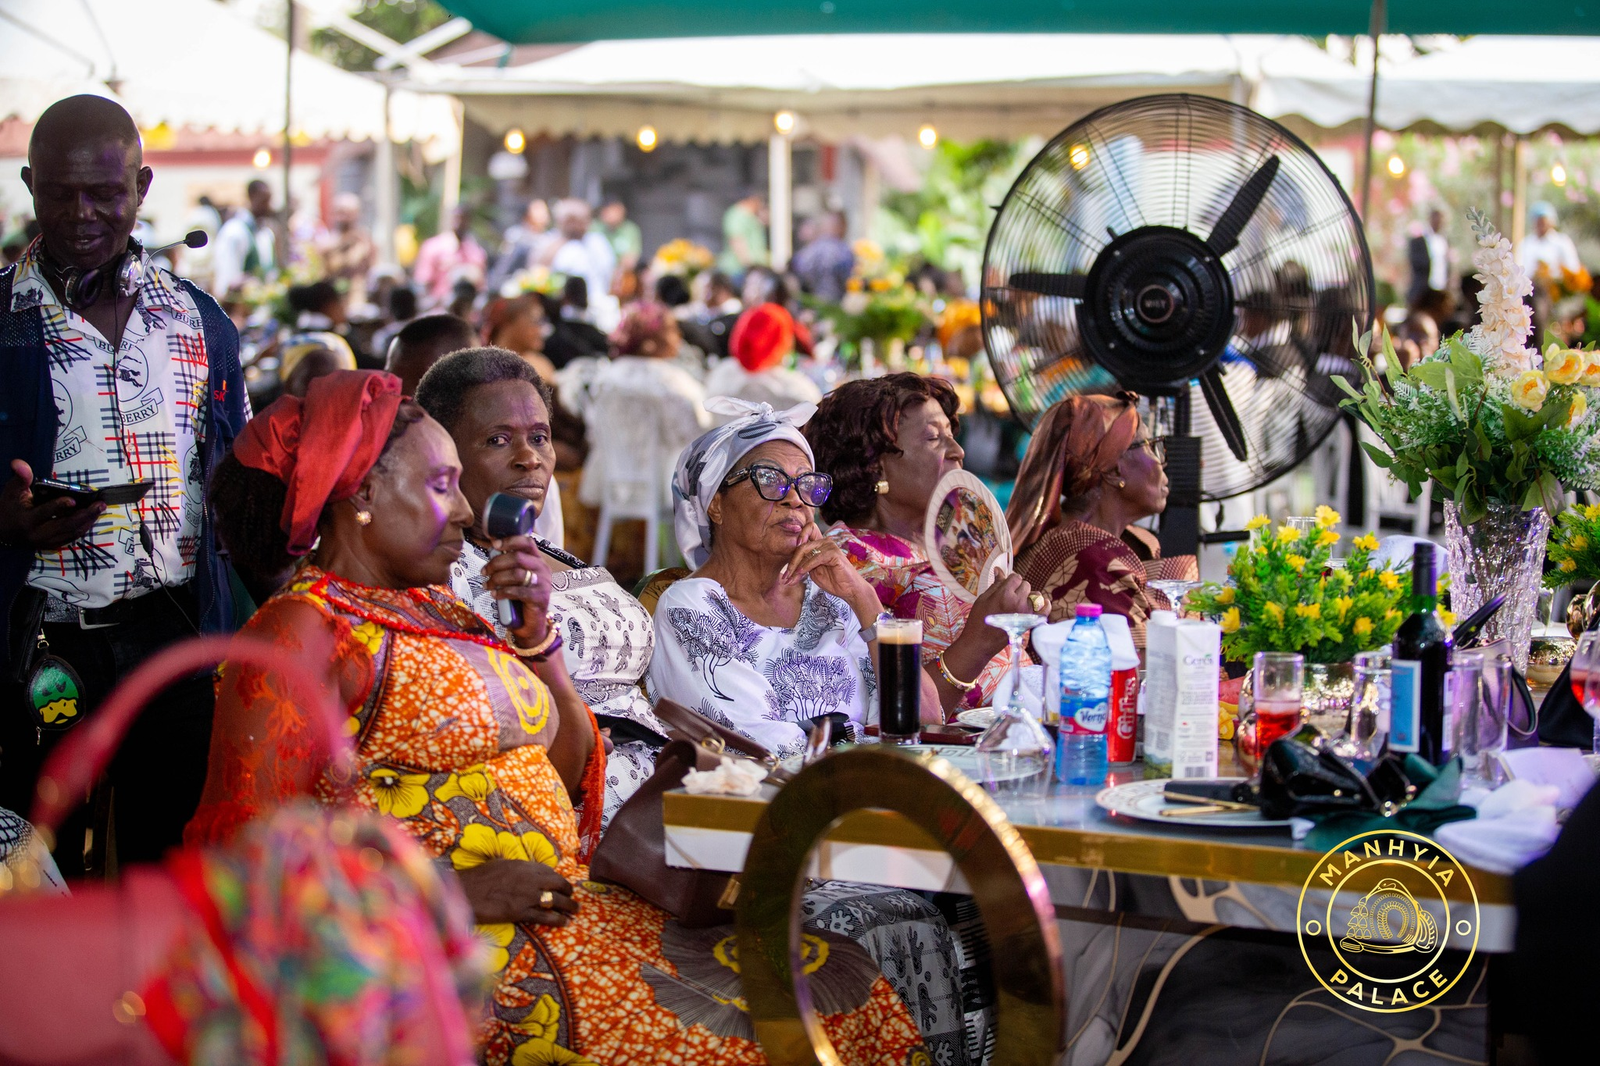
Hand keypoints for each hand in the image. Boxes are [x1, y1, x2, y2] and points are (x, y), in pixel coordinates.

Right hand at [0, 460, 103, 550]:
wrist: (2, 531)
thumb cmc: (9, 507)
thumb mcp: (12, 491)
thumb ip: (20, 477)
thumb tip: (19, 463)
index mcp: (27, 520)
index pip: (45, 513)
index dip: (59, 506)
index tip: (73, 500)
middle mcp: (37, 534)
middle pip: (65, 525)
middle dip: (85, 515)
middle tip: (100, 504)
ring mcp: (46, 542)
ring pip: (72, 532)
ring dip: (88, 521)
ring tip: (99, 508)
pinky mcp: (52, 545)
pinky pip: (72, 537)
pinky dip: (83, 527)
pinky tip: (92, 517)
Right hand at [455, 858, 577, 926]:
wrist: (465, 892)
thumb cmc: (476, 878)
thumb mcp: (498, 864)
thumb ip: (513, 867)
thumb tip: (519, 869)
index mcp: (523, 865)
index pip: (548, 870)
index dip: (557, 878)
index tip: (561, 884)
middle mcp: (529, 879)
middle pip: (557, 884)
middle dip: (567, 891)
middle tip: (572, 897)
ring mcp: (527, 896)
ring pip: (556, 900)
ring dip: (568, 906)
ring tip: (575, 910)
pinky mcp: (521, 912)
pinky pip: (545, 917)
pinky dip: (557, 920)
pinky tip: (564, 922)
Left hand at [483, 534, 553, 646]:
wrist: (532, 623)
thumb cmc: (521, 598)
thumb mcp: (516, 578)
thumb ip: (509, 565)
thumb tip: (492, 551)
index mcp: (538, 561)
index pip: (527, 542)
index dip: (510, 541)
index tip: (494, 544)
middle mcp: (542, 569)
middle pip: (518, 557)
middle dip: (496, 563)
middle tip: (484, 571)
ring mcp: (543, 584)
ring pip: (516, 573)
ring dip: (497, 578)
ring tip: (487, 585)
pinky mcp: (539, 598)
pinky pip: (517, 591)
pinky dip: (502, 592)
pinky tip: (495, 595)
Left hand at [781, 524, 878, 623]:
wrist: (848, 590)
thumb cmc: (833, 581)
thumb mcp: (813, 572)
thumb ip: (802, 566)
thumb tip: (787, 571)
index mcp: (820, 544)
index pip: (806, 532)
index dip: (797, 538)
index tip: (789, 556)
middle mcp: (825, 542)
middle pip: (802, 545)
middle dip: (791, 562)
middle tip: (785, 576)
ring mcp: (830, 546)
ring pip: (806, 551)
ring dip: (796, 566)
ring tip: (791, 578)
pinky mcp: (834, 553)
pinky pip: (815, 558)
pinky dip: (806, 566)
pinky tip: (800, 573)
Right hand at [962, 569, 1036, 656]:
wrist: (980, 643)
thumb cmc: (978, 620)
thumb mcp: (983, 599)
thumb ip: (995, 584)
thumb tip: (999, 570)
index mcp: (1004, 594)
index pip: (1016, 577)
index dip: (1011, 580)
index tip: (1006, 584)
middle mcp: (1017, 602)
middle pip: (1026, 585)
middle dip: (1018, 587)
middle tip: (1010, 595)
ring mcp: (1025, 613)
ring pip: (1035, 595)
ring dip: (1028, 596)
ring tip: (1019, 603)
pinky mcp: (1029, 622)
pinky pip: (1044, 610)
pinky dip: (1045, 605)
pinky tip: (1042, 603)